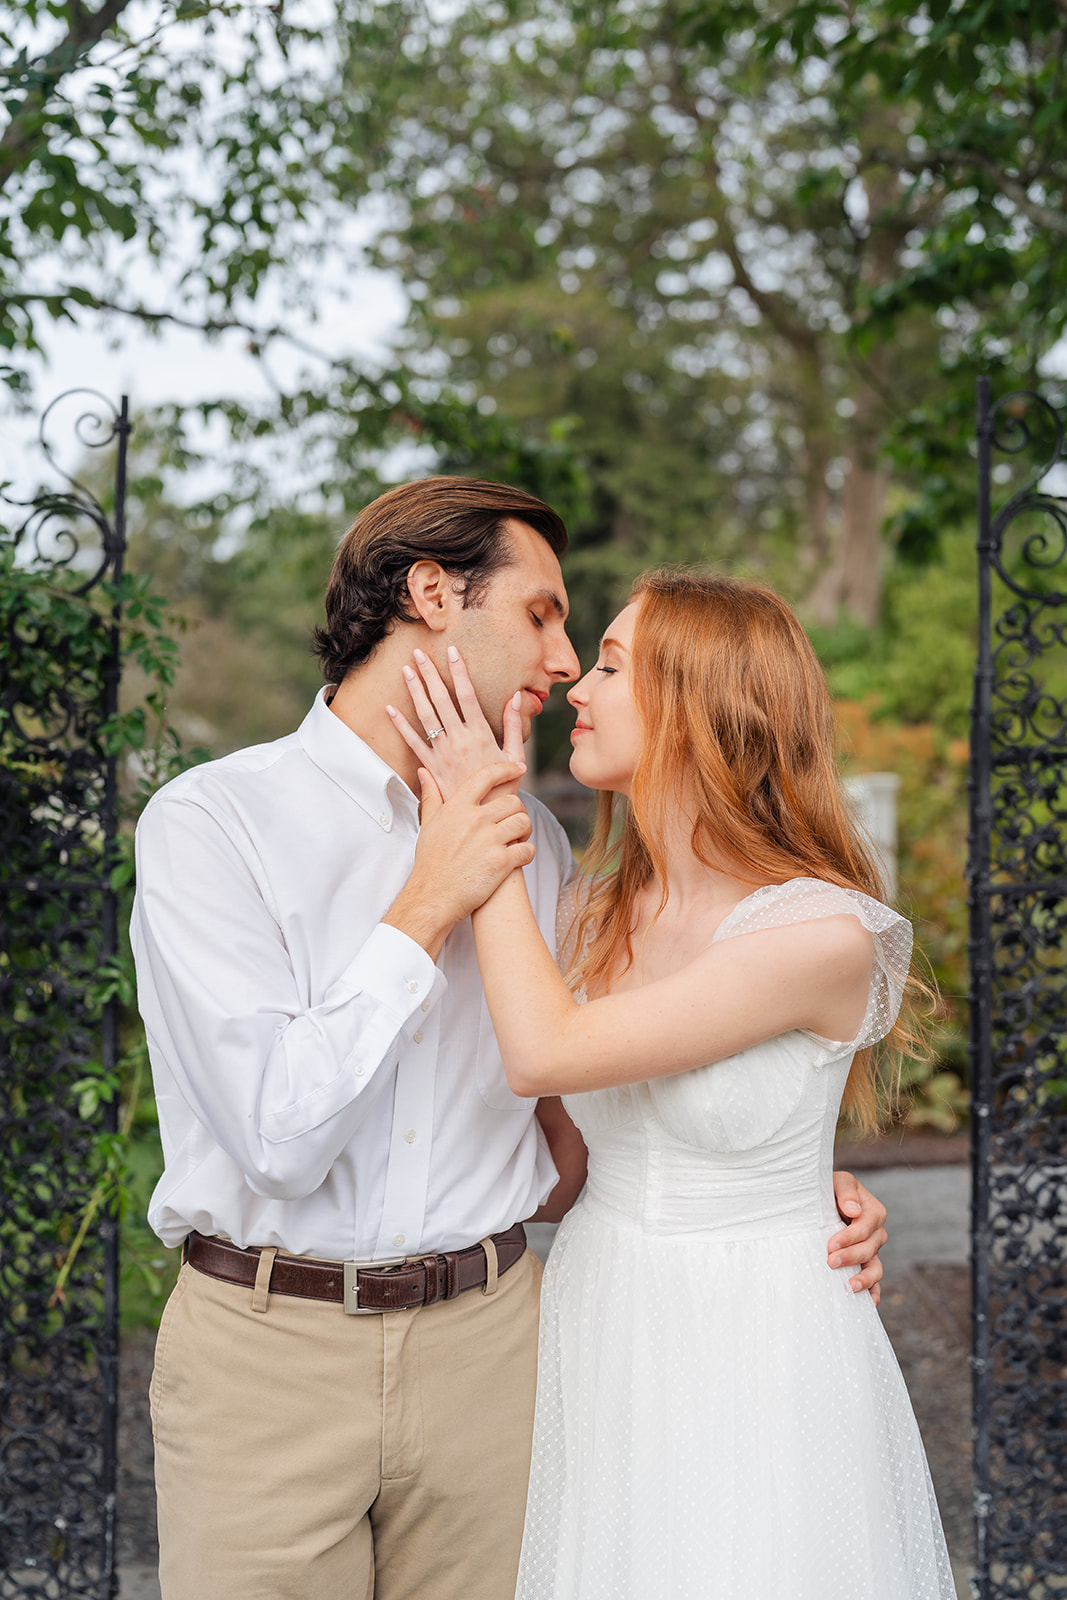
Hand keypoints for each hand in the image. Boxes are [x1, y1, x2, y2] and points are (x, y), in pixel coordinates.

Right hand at [382, 761, 533, 958]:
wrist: (433, 897)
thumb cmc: (430, 862)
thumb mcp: (428, 825)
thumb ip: (431, 796)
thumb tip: (424, 772)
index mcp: (458, 808)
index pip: (487, 776)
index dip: (506, 769)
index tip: (517, 769)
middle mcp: (475, 820)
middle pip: (513, 801)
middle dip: (517, 811)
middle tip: (512, 822)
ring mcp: (490, 841)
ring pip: (524, 822)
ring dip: (525, 831)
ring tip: (517, 839)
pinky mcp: (502, 863)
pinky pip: (528, 849)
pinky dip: (527, 853)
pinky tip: (518, 858)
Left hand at [386, 646, 525, 799]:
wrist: (485, 816)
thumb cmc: (504, 786)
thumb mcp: (515, 755)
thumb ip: (513, 725)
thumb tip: (516, 697)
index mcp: (481, 734)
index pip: (467, 695)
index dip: (459, 671)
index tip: (452, 652)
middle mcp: (459, 739)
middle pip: (441, 699)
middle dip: (429, 673)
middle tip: (419, 652)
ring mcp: (442, 753)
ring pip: (425, 715)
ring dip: (414, 691)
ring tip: (406, 670)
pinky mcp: (431, 766)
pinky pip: (413, 742)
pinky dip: (401, 725)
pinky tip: (391, 709)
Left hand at [828, 1170, 887, 1306]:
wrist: (825, 1200)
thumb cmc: (830, 1188)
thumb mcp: (838, 1182)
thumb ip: (846, 1192)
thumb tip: (853, 1210)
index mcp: (873, 1211)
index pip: (866, 1226)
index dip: (849, 1237)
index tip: (831, 1245)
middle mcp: (876, 1233)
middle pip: (869, 1248)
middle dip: (850, 1257)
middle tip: (830, 1262)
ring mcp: (872, 1251)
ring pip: (875, 1267)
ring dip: (864, 1279)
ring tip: (850, 1287)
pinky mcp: (866, 1263)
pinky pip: (875, 1281)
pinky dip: (873, 1293)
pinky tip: (868, 1304)